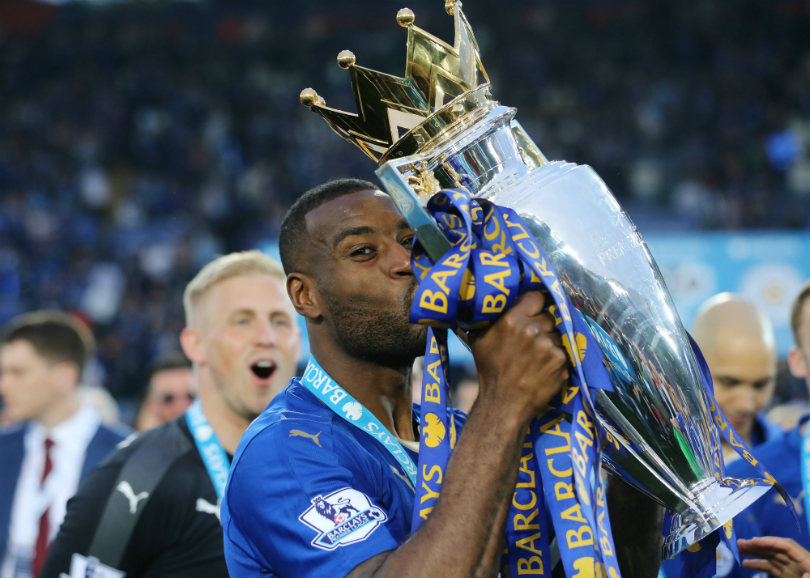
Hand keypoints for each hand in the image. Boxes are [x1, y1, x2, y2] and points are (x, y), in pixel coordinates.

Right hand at [468, 291, 567, 419]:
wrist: (504, 403)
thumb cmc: (489, 370)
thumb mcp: (479, 338)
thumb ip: (490, 318)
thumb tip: (494, 302)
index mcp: (511, 319)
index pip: (536, 297)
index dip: (534, 304)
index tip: (532, 311)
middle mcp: (532, 329)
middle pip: (548, 316)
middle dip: (541, 325)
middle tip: (531, 340)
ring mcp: (548, 345)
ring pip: (556, 334)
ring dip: (549, 342)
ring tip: (536, 357)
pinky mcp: (561, 361)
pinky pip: (562, 351)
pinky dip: (555, 358)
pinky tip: (543, 367)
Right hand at [738, 537, 809, 577]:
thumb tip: (806, 574)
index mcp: (808, 561)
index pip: (787, 546)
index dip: (770, 541)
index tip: (754, 541)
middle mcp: (799, 562)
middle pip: (776, 549)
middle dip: (757, 545)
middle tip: (738, 543)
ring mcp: (792, 569)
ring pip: (771, 556)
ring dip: (754, 552)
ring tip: (738, 550)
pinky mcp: (787, 576)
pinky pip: (771, 567)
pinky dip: (758, 564)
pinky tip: (746, 563)